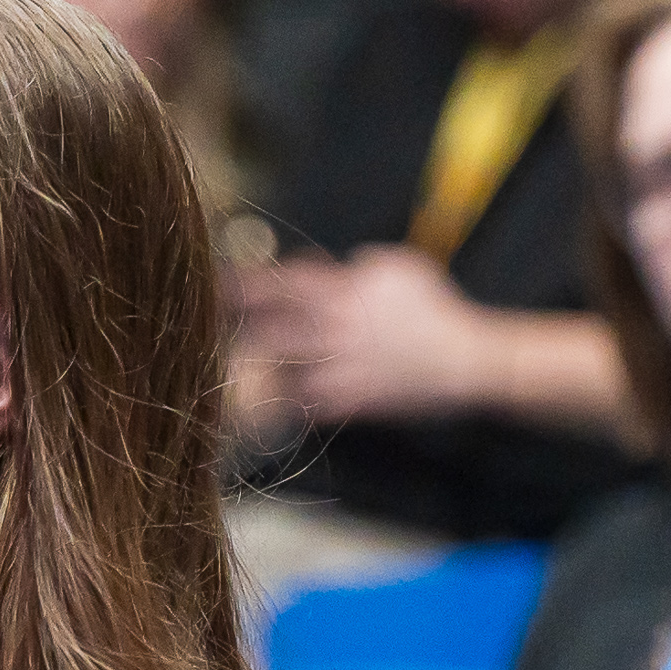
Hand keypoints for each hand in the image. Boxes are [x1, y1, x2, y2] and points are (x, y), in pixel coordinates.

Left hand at [233, 245, 501, 427]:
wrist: (464, 359)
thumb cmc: (435, 308)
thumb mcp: (398, 267)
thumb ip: (361, 265)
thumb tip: (340, 267)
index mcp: (345, 293)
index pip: (284, 284)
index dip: (247, 283)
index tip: (215, 280)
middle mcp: (336, 331)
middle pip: (273, 328)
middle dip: (238, 327)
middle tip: (205, 325)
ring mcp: (341, 368)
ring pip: (283, 370)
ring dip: (255, 368)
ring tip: (228, 365)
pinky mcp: (351, 400)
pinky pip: (307, 404)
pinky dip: (286, 402)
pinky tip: (264, 403)